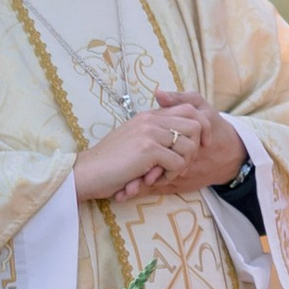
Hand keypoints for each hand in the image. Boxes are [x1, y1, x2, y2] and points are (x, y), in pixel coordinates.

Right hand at [73, 106, 244, 203]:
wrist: (87, 172)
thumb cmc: (110, 163)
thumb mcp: (134, 141)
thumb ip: (153, 135)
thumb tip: (180, 140)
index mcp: (149, 115)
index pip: (189, 109)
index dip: (202, 127)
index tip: (201, 146)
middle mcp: (151, 119)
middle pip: (196, 124)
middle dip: (195, 148)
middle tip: (181, 164)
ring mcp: (150, 132)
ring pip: (189, 146)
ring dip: (181, 165)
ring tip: (163, 174)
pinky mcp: (148, 149)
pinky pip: (178, 163)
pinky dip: (170, 175)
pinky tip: (153, 179)